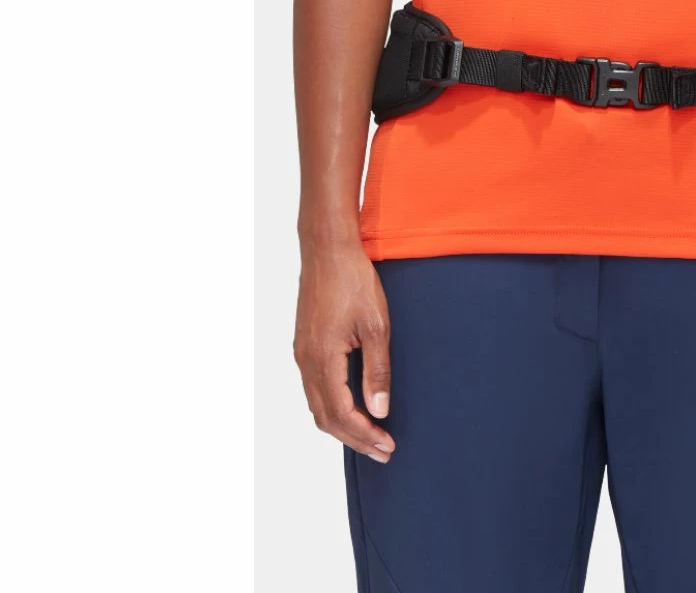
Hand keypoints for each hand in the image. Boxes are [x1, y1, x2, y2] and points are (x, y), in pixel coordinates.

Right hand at [293, 243, 395, 462]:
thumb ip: (377, 371)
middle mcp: (306, 362)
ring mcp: (302, 353)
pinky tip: (352, 404)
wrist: (328, 250)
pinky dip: (333, 405)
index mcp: (322, 361)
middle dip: (355, 438)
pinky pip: (315, 387)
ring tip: (370, 434)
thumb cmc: (354, 281)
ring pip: (317, 405)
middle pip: (325, 418)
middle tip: (382, 451)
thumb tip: (380, 410)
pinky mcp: (305, 344)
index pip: (341, 415)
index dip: (365, 436)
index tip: (387, 446)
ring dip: (343, 425)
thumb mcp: (376, 326)